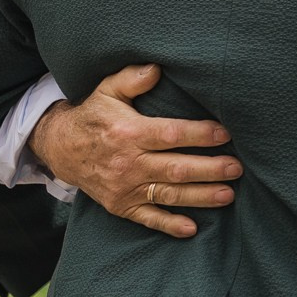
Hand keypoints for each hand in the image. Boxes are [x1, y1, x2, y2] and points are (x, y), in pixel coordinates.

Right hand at [29, 63, 239, 237]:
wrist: (60, 148)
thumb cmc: (94, 116)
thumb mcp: (107, 90)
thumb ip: (132, 78)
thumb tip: (156, 68)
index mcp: (128, 132)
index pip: (170, 135)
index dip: (199, 134)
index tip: (224, 133)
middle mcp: (127, 163)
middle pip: (175, 168)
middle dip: (209, 169)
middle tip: (236, 168)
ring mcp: (124, 187)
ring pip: (168, 194)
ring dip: (200, 196)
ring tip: (229, 195)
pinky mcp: (121, 206)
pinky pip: (148, 218)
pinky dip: (169, 224)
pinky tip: (192, 228)